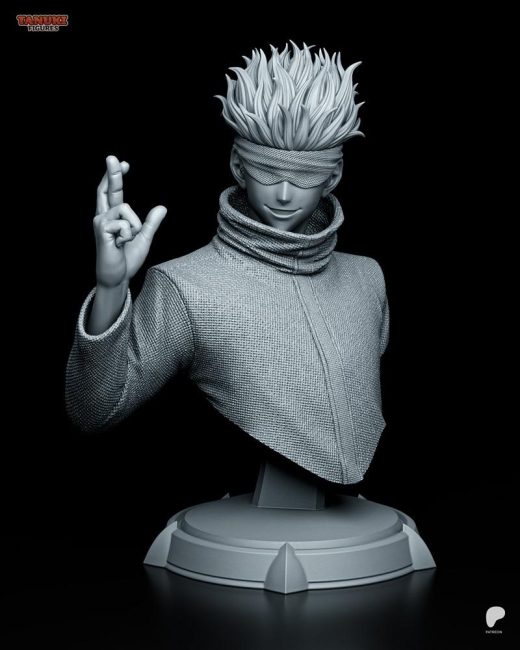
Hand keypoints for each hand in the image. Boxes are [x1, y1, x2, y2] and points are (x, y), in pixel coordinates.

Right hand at [93, 155, 166, 287]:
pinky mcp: (101, 230)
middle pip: (107, 189)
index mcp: (113, 217)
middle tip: (111, 157)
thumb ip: (151, 223)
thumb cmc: (127, 259)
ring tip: (126, 240)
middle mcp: (104, 216)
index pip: (113, 193)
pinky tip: (119, 244)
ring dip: (133, 226)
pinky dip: (128, 234)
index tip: (123, 163)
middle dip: (111, 173)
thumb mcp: (143, 238)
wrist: (117, 277)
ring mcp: (100, 222)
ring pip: (125, 207)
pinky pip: (124, 223)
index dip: (116, 177)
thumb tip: (162, 207)